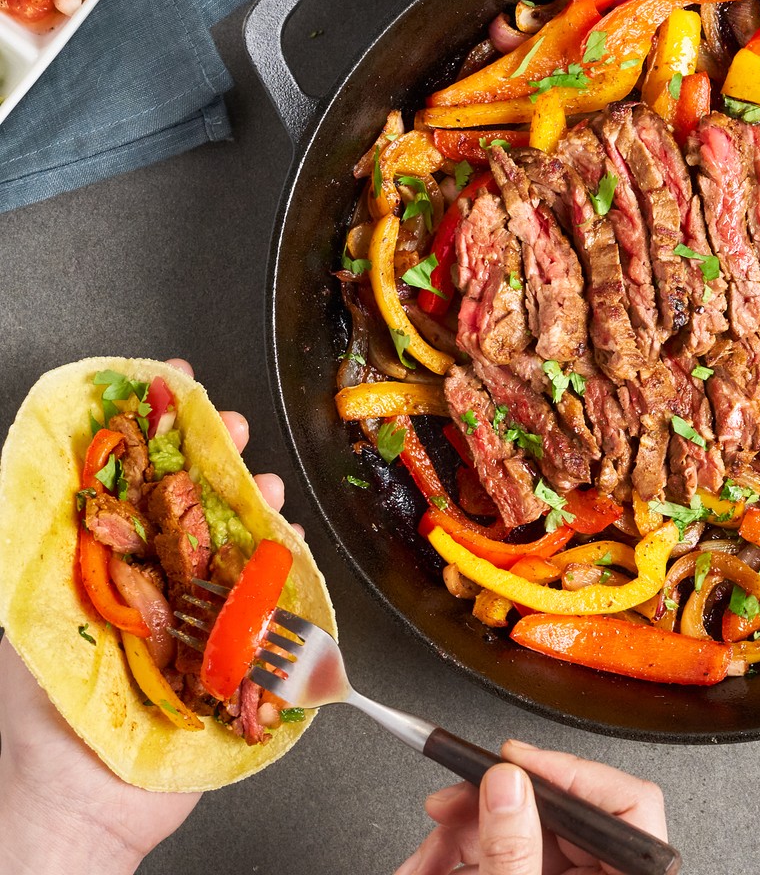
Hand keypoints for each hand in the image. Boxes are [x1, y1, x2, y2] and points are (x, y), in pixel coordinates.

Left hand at [0, 359, 300, 874]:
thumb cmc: (40, 720)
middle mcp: (149, 594)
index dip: (153, 438)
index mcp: (98, 575)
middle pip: (189, 512)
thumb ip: (52, 552)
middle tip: (232, 429)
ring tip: (265, 488)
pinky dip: (284, 571)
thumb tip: (55, 478)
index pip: (130, 488)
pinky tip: (289, 547)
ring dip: (254, 512)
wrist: (77, 808)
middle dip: (214, 464)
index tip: (169, 390)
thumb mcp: (32, 615)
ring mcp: (194, 625)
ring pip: (233, 552)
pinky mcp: (231, 660)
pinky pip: (266, 606)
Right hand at [396, 740, 669, 874]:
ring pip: (524, 839)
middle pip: (562, 815)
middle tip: (446, 803)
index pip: (627, 801)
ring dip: (462, 838)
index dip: (566, 770)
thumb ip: (512, 852)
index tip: (509, 760)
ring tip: (422, 855)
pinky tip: (430, 868)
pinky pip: (511, 862)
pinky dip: (466, 862)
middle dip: (489, 806)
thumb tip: (505, 784)